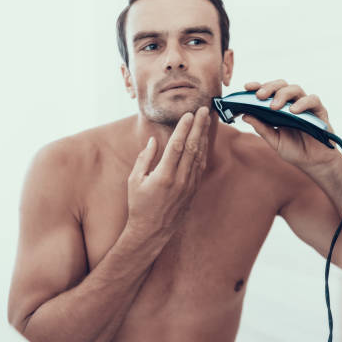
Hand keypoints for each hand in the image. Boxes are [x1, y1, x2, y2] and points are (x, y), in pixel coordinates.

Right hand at [126, 107, 209, 238]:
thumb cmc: (139, 205)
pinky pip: (200, 166)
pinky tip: (204, 140)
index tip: (188, 114)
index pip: (177, 146)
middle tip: (203, 110)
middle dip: (198, 126)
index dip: (184, 128)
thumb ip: (144, 159)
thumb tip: (154, 141)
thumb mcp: (134, 181)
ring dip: (203, 136)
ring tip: (206, 120)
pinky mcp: (193, 190)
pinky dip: (203, 151)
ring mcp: (189, 185)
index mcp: (164, 176)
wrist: (152, 231)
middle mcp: (180, 180)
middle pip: (192, 147)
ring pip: (199, 155)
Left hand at [242, 80, 341, 171]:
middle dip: (269, 88)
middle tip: (259, 96)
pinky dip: (302, 103)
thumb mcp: (274, 141)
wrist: (314, 163)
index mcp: (279, 108)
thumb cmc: (295, 150)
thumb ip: (262, 128)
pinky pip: (312, 100)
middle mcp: (292, 103)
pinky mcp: (319, 111)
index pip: (268, 91)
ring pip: (295, 89)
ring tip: (274, 107)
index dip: (258, 86)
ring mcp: (306, 106)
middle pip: (281, 85)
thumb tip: (245, 115)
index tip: (247, 87)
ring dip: (283, 94)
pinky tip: (293, 111)